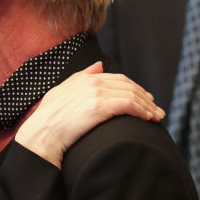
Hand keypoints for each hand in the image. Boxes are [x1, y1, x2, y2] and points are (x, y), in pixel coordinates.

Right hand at [15, 62, 163, 167]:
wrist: (42, 133)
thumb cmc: (48, 119)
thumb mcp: (62, 91)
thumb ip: (82, 77)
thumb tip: (99, 66)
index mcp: (86, 78)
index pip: (118, 79)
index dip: (134, 88)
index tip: (144, 98)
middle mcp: (93, 81)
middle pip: (128, 85)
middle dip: (144, 97)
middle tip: (156, 108)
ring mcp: (97, 92)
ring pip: (131, 95)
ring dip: (147, 106)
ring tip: (157, 116)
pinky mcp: (100, 105)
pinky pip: (129, 105)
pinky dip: (142, 111)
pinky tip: (148, 118)